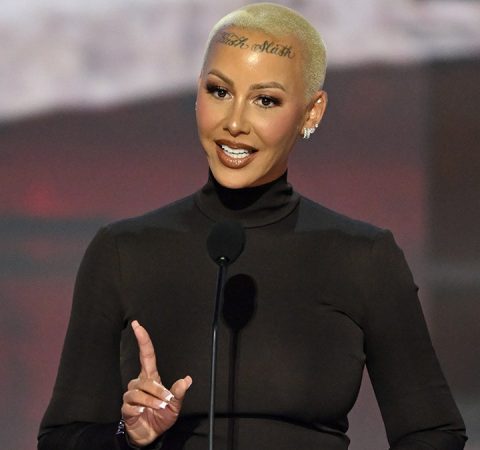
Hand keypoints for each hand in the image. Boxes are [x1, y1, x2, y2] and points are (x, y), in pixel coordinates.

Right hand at [121, 320, 192, 446]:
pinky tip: (143, 412)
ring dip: (151, 401)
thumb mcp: (175, 405)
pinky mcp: (125, 407)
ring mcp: (131, 395)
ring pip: (138, 391)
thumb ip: (179, 393)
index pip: (146, 354)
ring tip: (158, 408)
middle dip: (157, 390)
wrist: (150, 434)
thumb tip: (187, 379)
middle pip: (145, 379)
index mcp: (151, 377)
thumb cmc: (161, 416)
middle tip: (166, 402)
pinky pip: (130, 404)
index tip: (137, 325)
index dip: (142, 339)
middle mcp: (140, 383)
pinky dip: (139, 408)